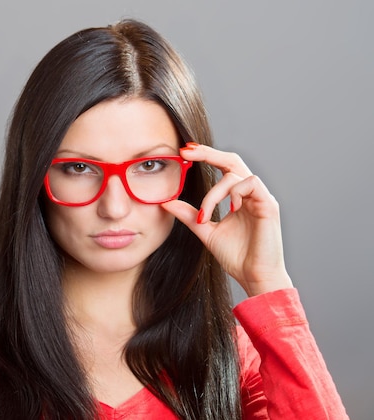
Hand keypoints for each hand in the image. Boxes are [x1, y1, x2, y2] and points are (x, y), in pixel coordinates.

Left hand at [161, 143, 292, 296]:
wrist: (255, 278)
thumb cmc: (237, 257)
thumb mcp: (205, 231)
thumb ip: (189, 215)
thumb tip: (166, 201)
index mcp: (238, 197)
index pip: (222, 167)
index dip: (205, 156)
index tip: (183, 152)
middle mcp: (251, 194)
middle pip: (232, 160)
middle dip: (208, 153)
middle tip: (187, 151)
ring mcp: (261, 198)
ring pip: (236, 174)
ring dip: (214, 192)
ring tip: (205, 215)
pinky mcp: (268, 205)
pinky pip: (251, 184)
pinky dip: (234, 193)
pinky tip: (229, 210)